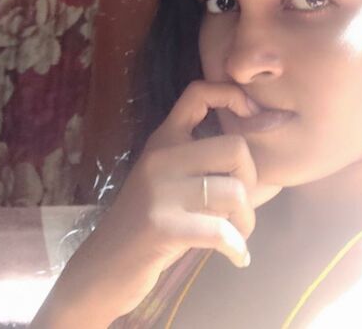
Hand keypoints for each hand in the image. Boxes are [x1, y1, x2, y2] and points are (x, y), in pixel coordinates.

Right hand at [31, 81, 268, 327]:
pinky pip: (220, 231)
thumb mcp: (171, 183)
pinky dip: (237, 247)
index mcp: (163, 139)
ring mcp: (160, 191)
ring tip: (237, 236)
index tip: (253, 121)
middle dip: (251, 181)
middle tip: (241, 207)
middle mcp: (161, 157)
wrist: (102, 269)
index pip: (198, 92)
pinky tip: (237, 257)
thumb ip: (204, 164)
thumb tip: (260, 150)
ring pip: (234, 191)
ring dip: (246, 221)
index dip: (233, 96)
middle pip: (235, 148)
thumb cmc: (148, 227)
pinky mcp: (163, 226)